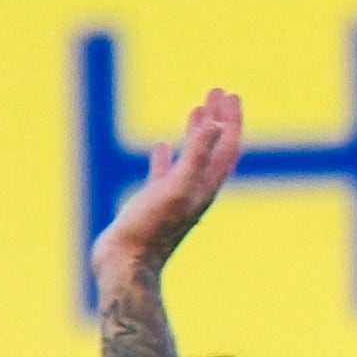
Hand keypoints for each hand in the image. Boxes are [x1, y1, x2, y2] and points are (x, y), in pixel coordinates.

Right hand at [94, 85, 244, 295]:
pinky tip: (159, 146)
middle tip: (217, 92)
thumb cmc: (150, 229)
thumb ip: (196, 156)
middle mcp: (195, 191)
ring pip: (191, 158)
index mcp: (205, 187)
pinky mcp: (152, 204)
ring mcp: (174, 197)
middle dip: (218, 119)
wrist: (125, 265)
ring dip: (196, 133)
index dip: (231, 119)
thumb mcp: (176, 187)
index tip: (230, 93)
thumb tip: (216, 124)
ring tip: (197, 109)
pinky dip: (165, 157)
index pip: (227, 146)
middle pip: (214, 148)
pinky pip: (163, 175)